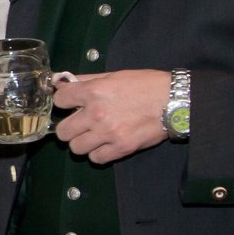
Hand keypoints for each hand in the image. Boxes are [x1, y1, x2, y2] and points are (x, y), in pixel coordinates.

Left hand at [53, 69, 171, 163]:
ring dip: (82, 142)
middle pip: (62, 131)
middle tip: (80, 124)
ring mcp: (108, 133)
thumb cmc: (145, 85)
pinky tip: (106, 144)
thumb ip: (87, 80)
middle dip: (69, 127)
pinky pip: (96, 158)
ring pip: (76, 148)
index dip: (63, 102)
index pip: (59, 101)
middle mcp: (96, 113)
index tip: (70, 104)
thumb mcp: (114, 76)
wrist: (174, 101)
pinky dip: (98, 153)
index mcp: (93, 92)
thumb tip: (63, 82)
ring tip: (93, 136)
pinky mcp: (121, 148)